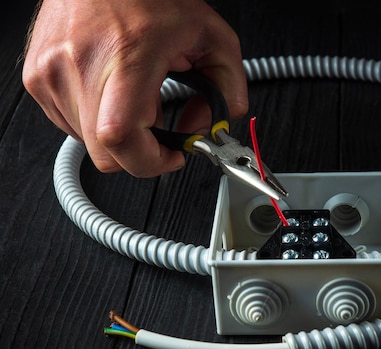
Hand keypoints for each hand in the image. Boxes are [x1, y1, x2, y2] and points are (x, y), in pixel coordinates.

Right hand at [22, 0, 247, 176]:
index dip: (151, 162)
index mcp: (126, 57)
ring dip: (119, 131)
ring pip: (89, 143)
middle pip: (107, 153)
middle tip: (159, 120)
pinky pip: (71, 124)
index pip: (122, 139)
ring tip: (135, 93)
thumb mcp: (212, 38)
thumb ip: (227, 91)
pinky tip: (112, 89)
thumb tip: (210, 129)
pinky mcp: (37, 77)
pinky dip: (97, 118)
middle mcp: (81, 67)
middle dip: (142, 149)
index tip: (172, 155)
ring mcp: (52, 74)